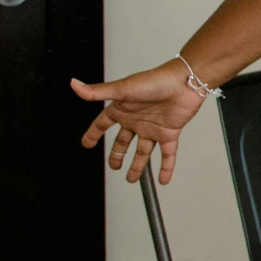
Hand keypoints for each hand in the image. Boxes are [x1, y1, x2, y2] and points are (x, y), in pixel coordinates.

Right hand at [72, 62, 209, 184]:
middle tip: (113, 165)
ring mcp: (153, 128)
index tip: (86, 143)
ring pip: (142, 152)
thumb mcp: (122, 88)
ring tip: (131, 179)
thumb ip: (97, 92)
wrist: (185, 82)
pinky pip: (167, 155)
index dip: (93, 133)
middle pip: (123, 141)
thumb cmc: (155, 80)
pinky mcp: (169, 133)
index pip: (103, 123)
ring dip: (137, 166)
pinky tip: (163, 180)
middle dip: (118, 154)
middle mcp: (137, 120)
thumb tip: (75, 84)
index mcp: (123, 109)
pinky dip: (166, 168)